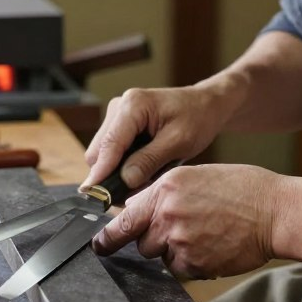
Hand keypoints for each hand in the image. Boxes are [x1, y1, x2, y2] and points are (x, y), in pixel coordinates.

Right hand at [82, 86, 227, 190]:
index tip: (96, 196)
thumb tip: (125, 180)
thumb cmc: (196, 119)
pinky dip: (122, 165)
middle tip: (132, 193)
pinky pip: (111, 151)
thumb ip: (150, 160)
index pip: (109, 143)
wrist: (204, 105)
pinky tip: (142, 170)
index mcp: (133, 105)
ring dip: (117, 171)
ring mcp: (117, 116)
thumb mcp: (178, 142)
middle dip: (110, 174)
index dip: (101, 171)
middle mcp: (119, 107)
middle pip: (99, 150)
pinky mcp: (119, 125)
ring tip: (143, 179)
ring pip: (102, 153)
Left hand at [91, 163, 290, 278]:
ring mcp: (179, 239)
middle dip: (155, 239)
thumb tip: (139, 208)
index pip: (125, 216)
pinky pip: (181, 270)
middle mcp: (167, 212)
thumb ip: (165, 193)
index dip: (109, 235)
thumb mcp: (197, 177)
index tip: (99, 245)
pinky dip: (194, 264)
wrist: (275, 211)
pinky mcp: (194, 262)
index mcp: (165, 187)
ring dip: (175, 251)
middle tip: (186, 229)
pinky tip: (214, 246)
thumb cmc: (242, 189)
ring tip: (205, 234)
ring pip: (161, 256)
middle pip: (140, 240)